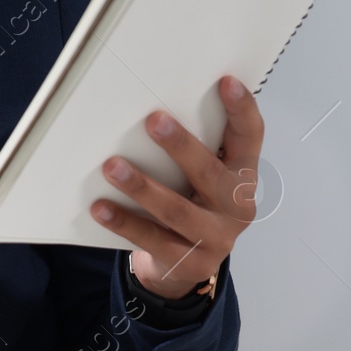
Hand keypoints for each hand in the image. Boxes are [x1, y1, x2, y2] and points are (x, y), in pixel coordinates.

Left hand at [90, 75, 261, 298]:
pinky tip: (100, 207)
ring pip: (177, 210)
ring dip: (142, 187)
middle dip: (181, 146)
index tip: (227, 82)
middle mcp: (236, 207)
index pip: (250, 139)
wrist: (187, 268)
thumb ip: (192, 148)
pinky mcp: (189, 263)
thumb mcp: (200, 178)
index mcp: (242, 177)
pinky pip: (151, 240)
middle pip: (211, 174)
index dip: (242, 110)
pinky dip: (124, 222)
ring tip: (112, 167)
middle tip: (153, 121)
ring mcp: (215, 238)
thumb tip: (151, 107)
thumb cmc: (192, 206)